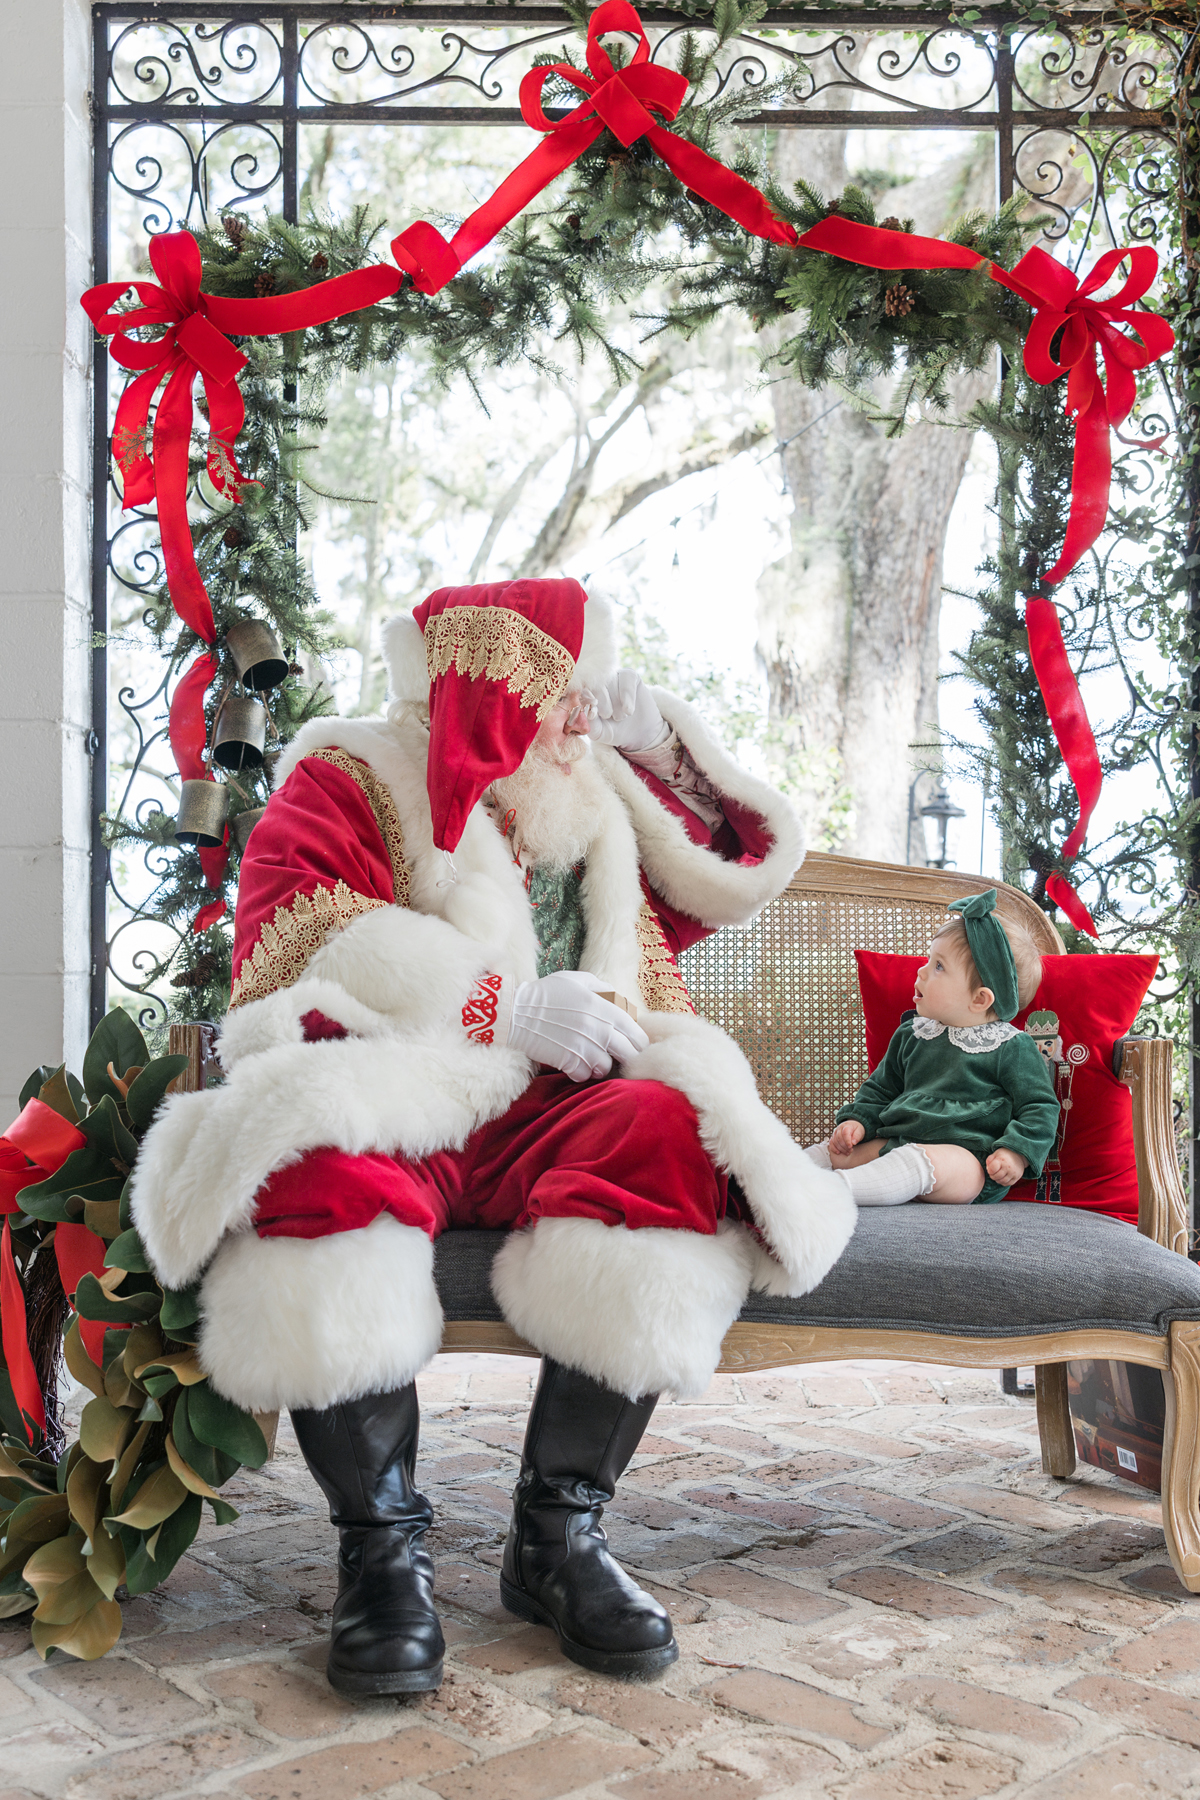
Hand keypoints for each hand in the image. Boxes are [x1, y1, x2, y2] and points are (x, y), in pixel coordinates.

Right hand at [507, 970, 650, 1081]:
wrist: (515, 1012)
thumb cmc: (546, 994)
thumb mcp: (576, 980)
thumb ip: (603, 989)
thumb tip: (620, 1002)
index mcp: (605, 1009)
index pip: (637, 1034)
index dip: (638, 1043)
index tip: (632, 1046)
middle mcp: (599, 1029)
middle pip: (628, 1055)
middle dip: (624, 1057)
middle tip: (615, 1056)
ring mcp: (584, 1048)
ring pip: (606, 1068)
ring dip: (600, 1066)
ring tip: (590, 1058)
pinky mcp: (569, 1063)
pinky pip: (585, 1077)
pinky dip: (581, 1073)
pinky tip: (574, 1064)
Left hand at [585, 669, 665, 753]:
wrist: (637, 733)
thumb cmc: (613, 730)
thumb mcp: (598, 731)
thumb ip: (589, 722)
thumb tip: (586, 708)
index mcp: (585, 693)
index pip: (580, 688)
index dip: (586, 699)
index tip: (593, 713)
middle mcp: (597, 682)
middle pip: (595, 682)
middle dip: (602, 701)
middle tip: (607, 716)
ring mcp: (613, 676)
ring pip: (611, 680)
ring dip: (616, 701)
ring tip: (620, 717)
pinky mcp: (629, 675)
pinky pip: (626, 677)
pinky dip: (627, 695)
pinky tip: (628, 710)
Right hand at [829, 1120, 864, 1156]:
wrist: (852, 1126)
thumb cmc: (856, 1129)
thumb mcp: (860, 1131)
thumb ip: (857, 1136)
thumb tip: (853, 1143)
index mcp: (846, 1126)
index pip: (845, 1133)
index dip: (847, 1141)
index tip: (850, 1146)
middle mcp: (839, 1129)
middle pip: (839, 1138)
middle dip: (845, 1146)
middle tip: (851, 1150)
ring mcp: (835, 1133)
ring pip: (835, 1142)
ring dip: (841, 1149)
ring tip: (848, 1152)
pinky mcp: (833, 1137)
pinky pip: (831, 1143)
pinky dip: (834, 1148)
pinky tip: (838, 1152)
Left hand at [986, 1147, 1026, 1186]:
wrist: (1019, 1155)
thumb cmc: (1005, 1154)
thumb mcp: (996, 1153)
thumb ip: (989, 1160)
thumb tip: (987, 1169)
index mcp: (1002, 1160)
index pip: (992, 1169)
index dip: (989, 1170)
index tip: (990, 1169)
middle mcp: (1009, 1167)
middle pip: (996, 1177)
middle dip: (992, 1176)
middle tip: (993, 1173)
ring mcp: (1013, 1173)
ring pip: (1002, 1181)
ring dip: (997, 1180)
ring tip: (998, 1175)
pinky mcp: (1017, 1177)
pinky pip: (1008, 1184)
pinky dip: (1003, 1182)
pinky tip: (1003, 1177)